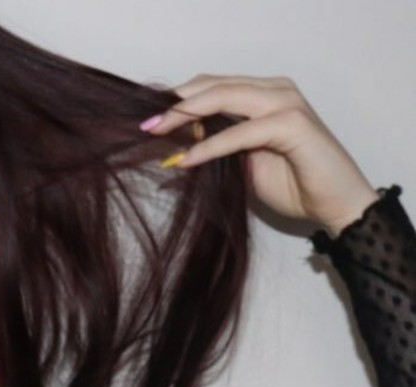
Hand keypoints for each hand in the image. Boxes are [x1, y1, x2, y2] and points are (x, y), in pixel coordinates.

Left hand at [141, 75, 378, 236]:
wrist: (335, 206)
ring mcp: (286, 104)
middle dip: (175, 104)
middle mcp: (275, 90)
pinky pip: (239, 132)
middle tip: (144, 124)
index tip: (146, 118)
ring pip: (225, 97)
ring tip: (157, 133)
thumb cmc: (293, 185)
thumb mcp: (242, 162)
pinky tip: (185, 160)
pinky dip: (209, 146)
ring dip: (186, 116)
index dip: (178, 99)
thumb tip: (180, 140)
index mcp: (263, 93)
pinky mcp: (292, 125)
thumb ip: (217, 144)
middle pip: (213, 86)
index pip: (212, 85)